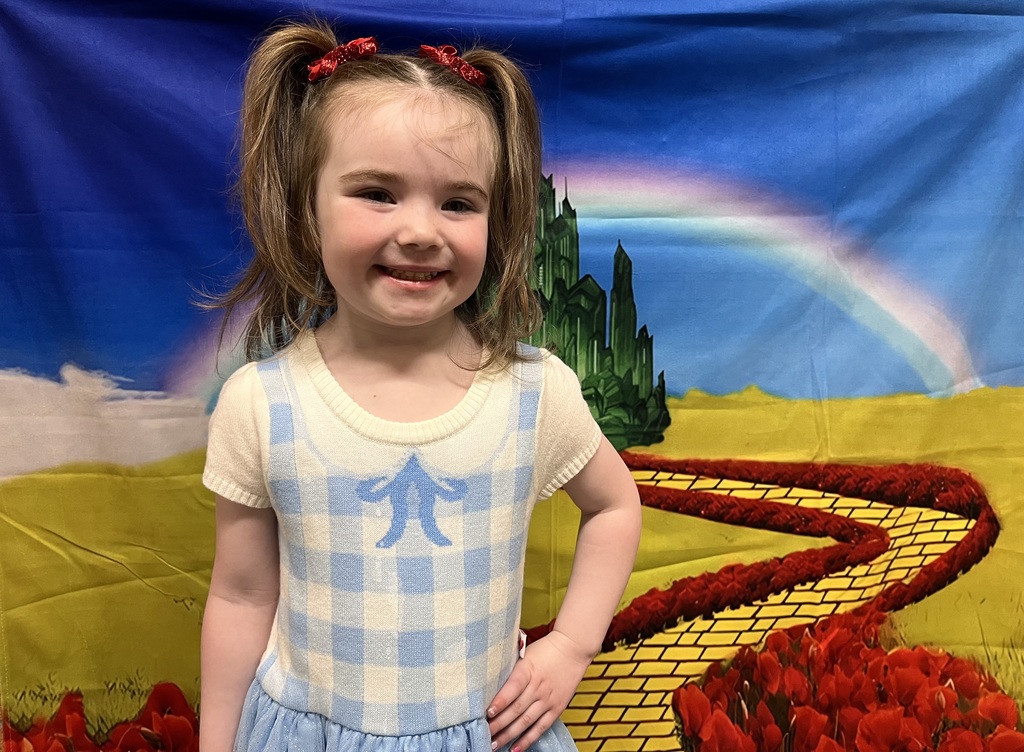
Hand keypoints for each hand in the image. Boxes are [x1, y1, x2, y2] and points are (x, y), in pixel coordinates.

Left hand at [486, 630, 592, 750]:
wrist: (572, 649)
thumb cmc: (545, 650)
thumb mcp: (525, 655)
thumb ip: (511, 671)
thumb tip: (491, 686)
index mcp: (528, 670)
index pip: (513, 688)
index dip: (500, 701)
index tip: (487, 713)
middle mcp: (538, 687)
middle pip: (516, 709)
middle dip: (498, 724)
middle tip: (483, 735)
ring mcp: (548, 699)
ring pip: (526, 721)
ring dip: (509, 735)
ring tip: (494, 745)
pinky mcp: (557, 708)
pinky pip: (541, 727)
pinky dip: (528, 739)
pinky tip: (515, 748)